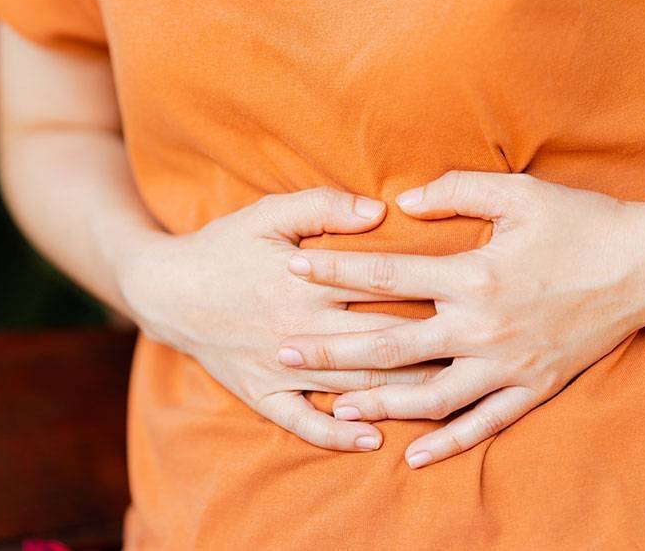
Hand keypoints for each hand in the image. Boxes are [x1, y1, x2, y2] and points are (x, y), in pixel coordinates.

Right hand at [117, 187, 443, 451]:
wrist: (166, 290)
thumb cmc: (223, 245)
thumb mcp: (269, 212)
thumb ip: (325, 206)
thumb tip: (381, 210)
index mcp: (308, 283)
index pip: (382, 292)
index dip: (431, 296)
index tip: (473, 299)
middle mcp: (300, 330)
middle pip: (380, 345)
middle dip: (432, 350)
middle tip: (479, 353)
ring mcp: (280, 367)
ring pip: (352, 385)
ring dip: (400, 394)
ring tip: (448, 397)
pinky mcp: (261, 392)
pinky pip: (303, 422)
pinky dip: (337, 433)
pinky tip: (372, 438)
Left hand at [277, 171, 644, 467]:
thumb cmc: (581, 221)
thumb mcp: (518, 192)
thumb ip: (456, 191)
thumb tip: (400, 202)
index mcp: (473, 275)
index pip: (386, 276)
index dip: (335, 271)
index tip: (293, 270)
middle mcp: (482, 327)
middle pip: (391, 345)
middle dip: (332, 352)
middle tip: (285, 355)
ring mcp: (507, 363)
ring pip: (429, 396)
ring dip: (378, 403)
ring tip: (334, 408)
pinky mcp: (533, 386)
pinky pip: (485, 424)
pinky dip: (450, 442)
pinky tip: (416, 456)